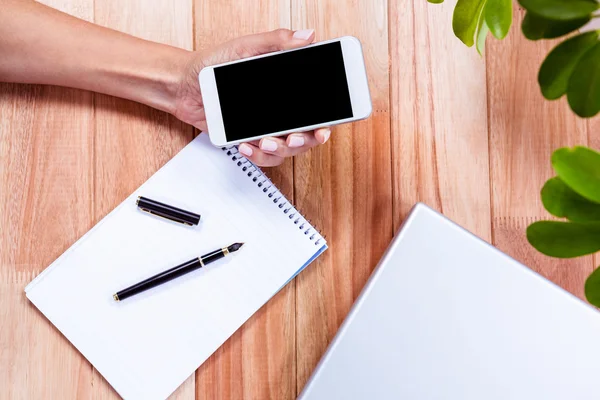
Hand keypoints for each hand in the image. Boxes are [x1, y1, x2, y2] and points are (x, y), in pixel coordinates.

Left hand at [173, 29, 330, 166]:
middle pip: (307, 134)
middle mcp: (281, 110)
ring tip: (264, 139)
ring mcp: (267, 127)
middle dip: (305, 140)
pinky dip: (258, 154)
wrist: (185, 84)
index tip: (325, 127)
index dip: (327, 120)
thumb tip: (306, 36)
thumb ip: (276, 42)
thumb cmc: (214, 63)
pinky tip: (247, 145)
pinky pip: (264, 156)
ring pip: (287, 149)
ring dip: (280, 148)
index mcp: (286, 88)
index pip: (317, 107)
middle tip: (296, 136)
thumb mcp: (246, 48)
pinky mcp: (250, 140)